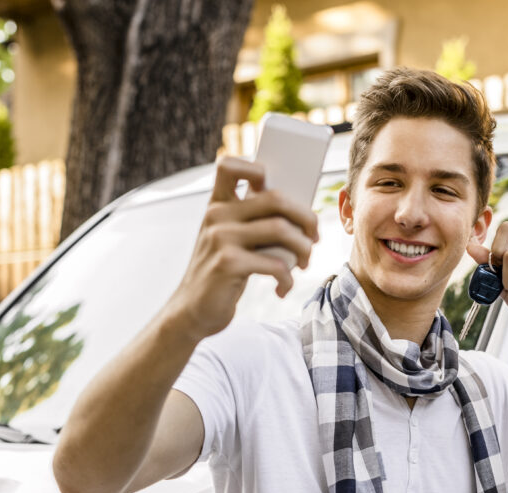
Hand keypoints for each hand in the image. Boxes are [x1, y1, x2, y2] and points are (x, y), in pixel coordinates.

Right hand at [167, 156, 318, 340]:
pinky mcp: (228, 264)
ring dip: (303, 249)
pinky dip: (288, 278)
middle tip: (314, 237)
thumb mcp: (230, 241)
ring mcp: (220, 238)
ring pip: (281, 229)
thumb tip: (302, 214)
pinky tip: (283, 288)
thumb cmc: (222, 273)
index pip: (229, 166)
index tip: (279, 192)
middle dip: (305, 217)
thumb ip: (253, 222)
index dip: (256, 168)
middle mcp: (216, 216)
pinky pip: (275, 263)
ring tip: (304, 263)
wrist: (192, 310)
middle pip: (275, 198)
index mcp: (217, 205)